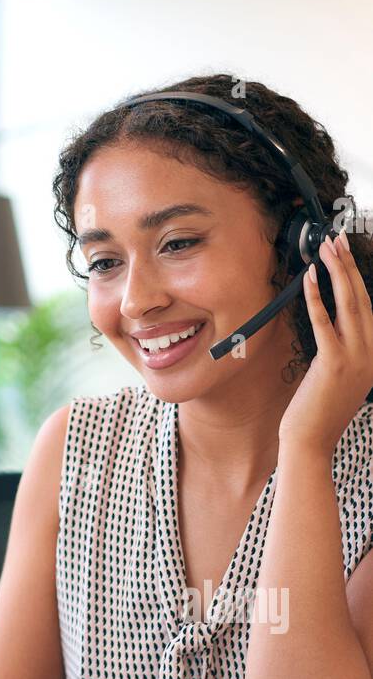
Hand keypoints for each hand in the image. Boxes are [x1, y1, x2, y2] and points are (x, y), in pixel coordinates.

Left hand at [278, 229, 372, 456]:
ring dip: (338, 272)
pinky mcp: (333, 363)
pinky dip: (318, 296)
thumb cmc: (319, 409)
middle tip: (337, 239)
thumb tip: (336, 324)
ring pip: (350, 304)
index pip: (370, 307)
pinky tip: (311, 276)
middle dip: (349, 265)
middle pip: (363, 299)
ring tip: (327, 248)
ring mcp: (356, 358)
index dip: (359, 277)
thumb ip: (346, 350)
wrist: (312, 439)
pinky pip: (325, 322)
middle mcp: (372, 353)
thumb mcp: (341, 376)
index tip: (347, 254)